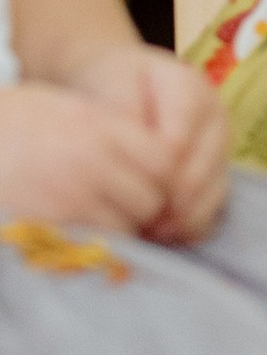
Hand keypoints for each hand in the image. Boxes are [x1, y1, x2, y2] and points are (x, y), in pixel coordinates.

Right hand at [0, 82, 166, 234]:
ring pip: (127, 227)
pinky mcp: (50, 229)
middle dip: (143, 207)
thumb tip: (158, 161)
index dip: (160, 174)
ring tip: (95, 218)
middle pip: (151, 198)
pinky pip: (94, 247)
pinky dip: (93, 246)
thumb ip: (109, 130)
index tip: (148, 179)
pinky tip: (78, 233)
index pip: (163, 158)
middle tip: (123, 206)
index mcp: (95, 126)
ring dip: (119, 229)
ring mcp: (69, 199)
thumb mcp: (60, 108)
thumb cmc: (10, 124)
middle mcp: (88, 162)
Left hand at [65, 42, 228, 242]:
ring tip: (145, 232)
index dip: (148, 174)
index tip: (118, 193)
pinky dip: (191, 224)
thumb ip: (124, 114)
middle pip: (199, 174)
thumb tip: (145, 153)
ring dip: (180, 219)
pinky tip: (163, 232)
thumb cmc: (112, 82)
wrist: (122, 80)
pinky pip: (216, 205)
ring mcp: (222, 145)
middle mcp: (217, 118)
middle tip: (130, 223)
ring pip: (213, 194)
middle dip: (165, 203)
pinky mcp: (220, 169)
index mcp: (192, 90)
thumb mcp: (110, 86)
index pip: (175, 146)